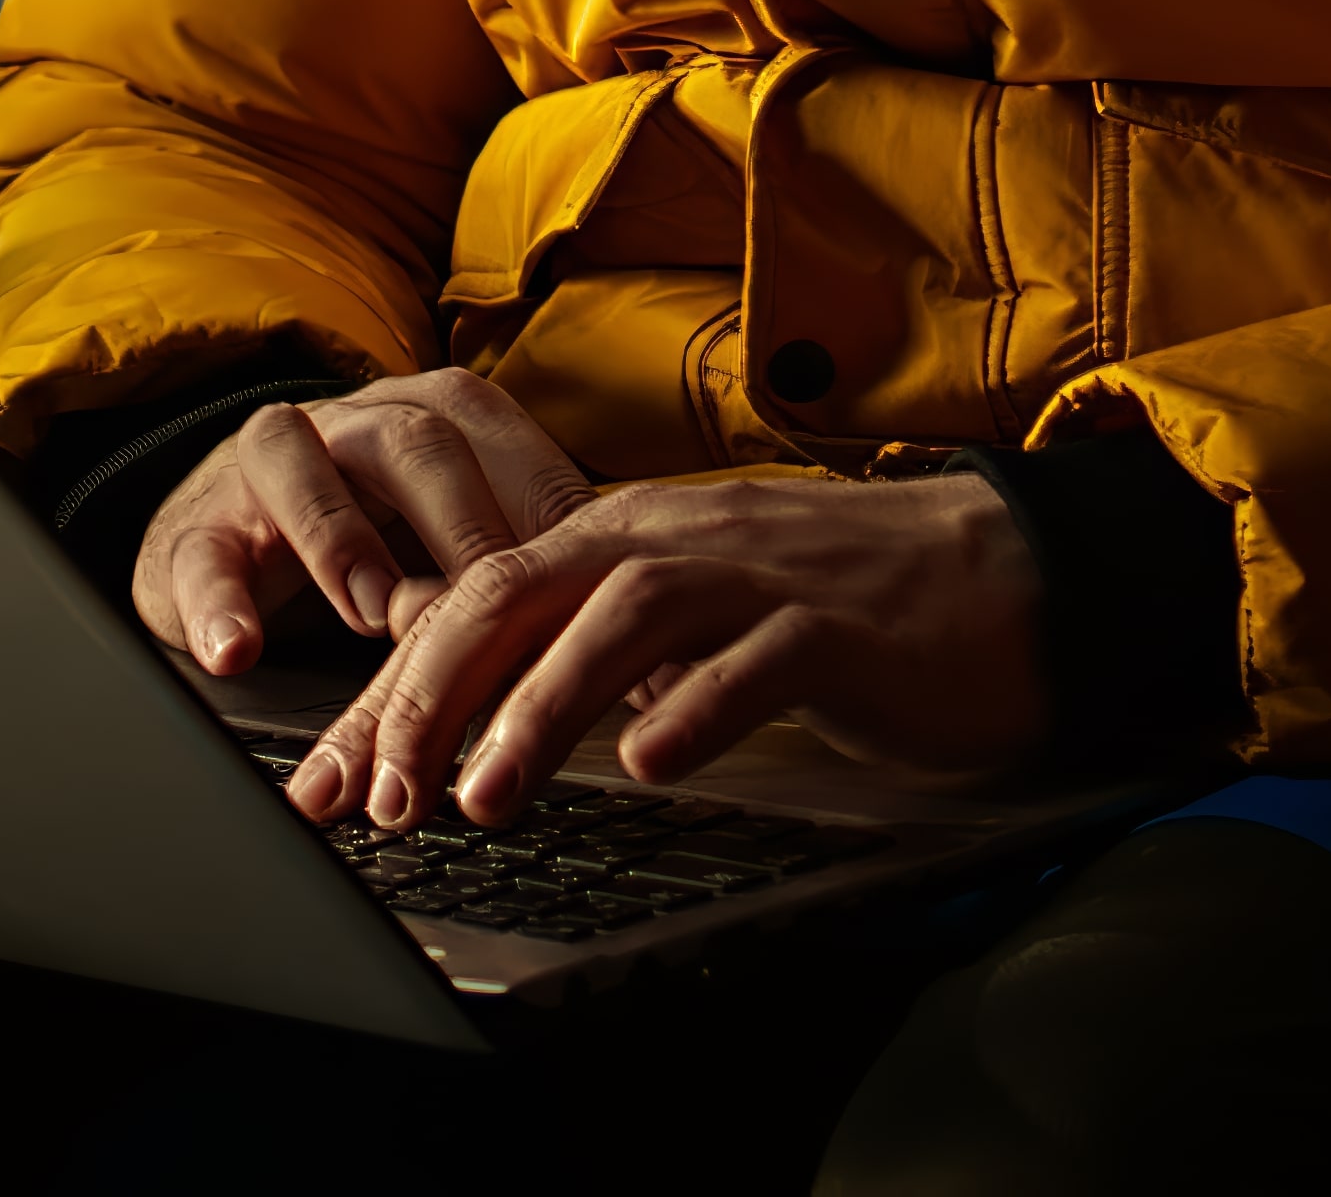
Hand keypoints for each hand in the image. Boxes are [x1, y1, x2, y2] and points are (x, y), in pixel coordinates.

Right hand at [130, 366, 603, 675]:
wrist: (227, 534)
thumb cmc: (376, 545)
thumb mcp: (464, 555)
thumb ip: (543, 593)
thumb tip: (668, 681)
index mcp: (437, 420)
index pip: (509, 449)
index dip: (558, 524)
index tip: (607, 609)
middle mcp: (354, 421)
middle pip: (416, 443)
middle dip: (465, 529)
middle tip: (504, 615)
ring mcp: (268, 466)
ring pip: (303, 466)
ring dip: (347, 543)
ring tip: (379, 618)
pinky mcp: (198, 523)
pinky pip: (202, 551)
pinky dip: (219, 603)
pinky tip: (239, 653)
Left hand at [284, 463, 1049, 830]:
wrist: (1000, 575)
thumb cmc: (830, 608)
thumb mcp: (686, 618)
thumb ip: (588, 651)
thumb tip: (472, 724)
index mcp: (619, 535)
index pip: (473, 599)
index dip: (390, 690)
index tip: (330, 780)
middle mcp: (669, 539)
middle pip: (516, 592)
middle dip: (432, 694)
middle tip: (382, 792)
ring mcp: (754, 574)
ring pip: (619, 618)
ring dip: (540, 708)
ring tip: (484, 796)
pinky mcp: (836, 622)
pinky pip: (753, 660)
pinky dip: (695, 707)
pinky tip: (649, 762)